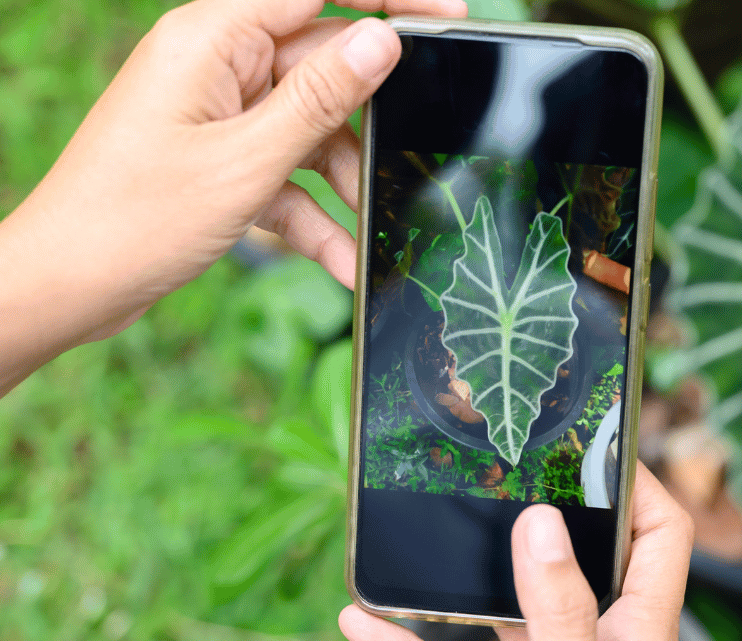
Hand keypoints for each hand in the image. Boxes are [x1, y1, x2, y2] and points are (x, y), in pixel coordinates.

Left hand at [0, 0, 466, 392]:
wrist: (67, 286)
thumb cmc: (135, 218)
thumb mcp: (247, 162)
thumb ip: (320, 99)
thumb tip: (383, 40)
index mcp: (212, 39)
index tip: (448, 17)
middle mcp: (217, 65)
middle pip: (322, 67)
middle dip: (369, 119)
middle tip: (418, 149)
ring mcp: (218, 112)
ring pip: (312, 127)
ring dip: (345, 180)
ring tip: (369, 229)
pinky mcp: (220, 157)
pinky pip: (286, 172)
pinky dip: (314, 214)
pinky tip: (342, 260)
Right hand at [339, 462, 695, 640]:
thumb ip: (561, 617)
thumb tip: (541, 522)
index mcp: (638, 637)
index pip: (662, 535)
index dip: (639, 480)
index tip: (592, 437)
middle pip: (578, 558)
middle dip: (537, 510)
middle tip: (494, 465)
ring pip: (506, 609)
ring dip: (460, 576)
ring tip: (423, 530)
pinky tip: (361, 623)